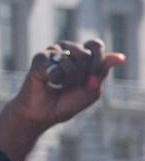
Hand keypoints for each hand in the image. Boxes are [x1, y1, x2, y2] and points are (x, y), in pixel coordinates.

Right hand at [6, 39, 123, 129]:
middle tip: (69, 86)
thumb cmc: (67, 103)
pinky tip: (47, 83)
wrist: (43, 115)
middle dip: (81, 75)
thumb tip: (121, 57)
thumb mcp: (92, 89)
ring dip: (66, 80)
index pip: (95, 45)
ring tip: (57, 86)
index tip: (93, 80)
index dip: (97, 61)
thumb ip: (103, 71)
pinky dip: (53, 80)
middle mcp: (68, 50)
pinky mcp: (39, 58)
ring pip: (68, 60)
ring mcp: (52, 52)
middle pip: (85, 54)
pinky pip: (53, 67)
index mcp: (83, 54)